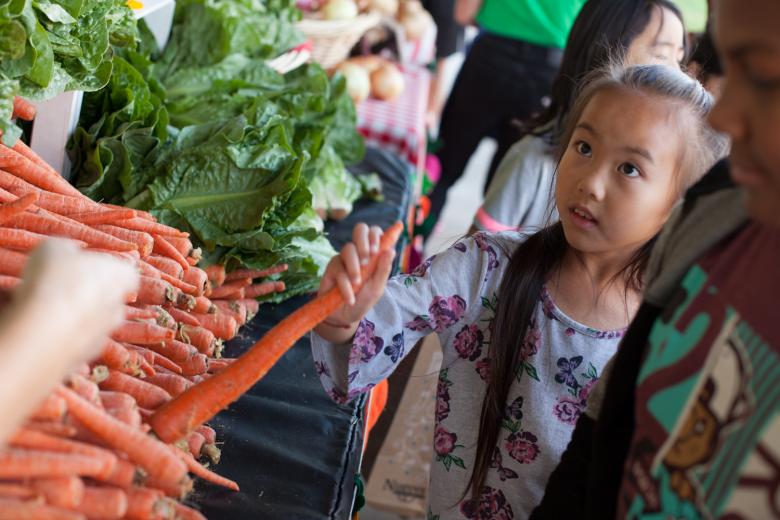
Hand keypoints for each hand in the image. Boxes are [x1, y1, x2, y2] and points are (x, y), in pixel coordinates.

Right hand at [314, 223, 395, 342]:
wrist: (345, 316)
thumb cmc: (364, 299)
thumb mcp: (377, 287)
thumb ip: (383, 269)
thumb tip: (391, 250)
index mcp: (374, 253)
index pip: (375, 232)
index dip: (376, 234)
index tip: (376, 249)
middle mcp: (359, 251)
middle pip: (360, 229)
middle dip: (364, 242)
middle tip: (367, 261)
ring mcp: (345, 257)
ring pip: (348, 249)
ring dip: (354, 267)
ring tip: (357, 284)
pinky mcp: (332, 267)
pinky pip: (339, 269)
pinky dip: (345, 285)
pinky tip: (349, 298)